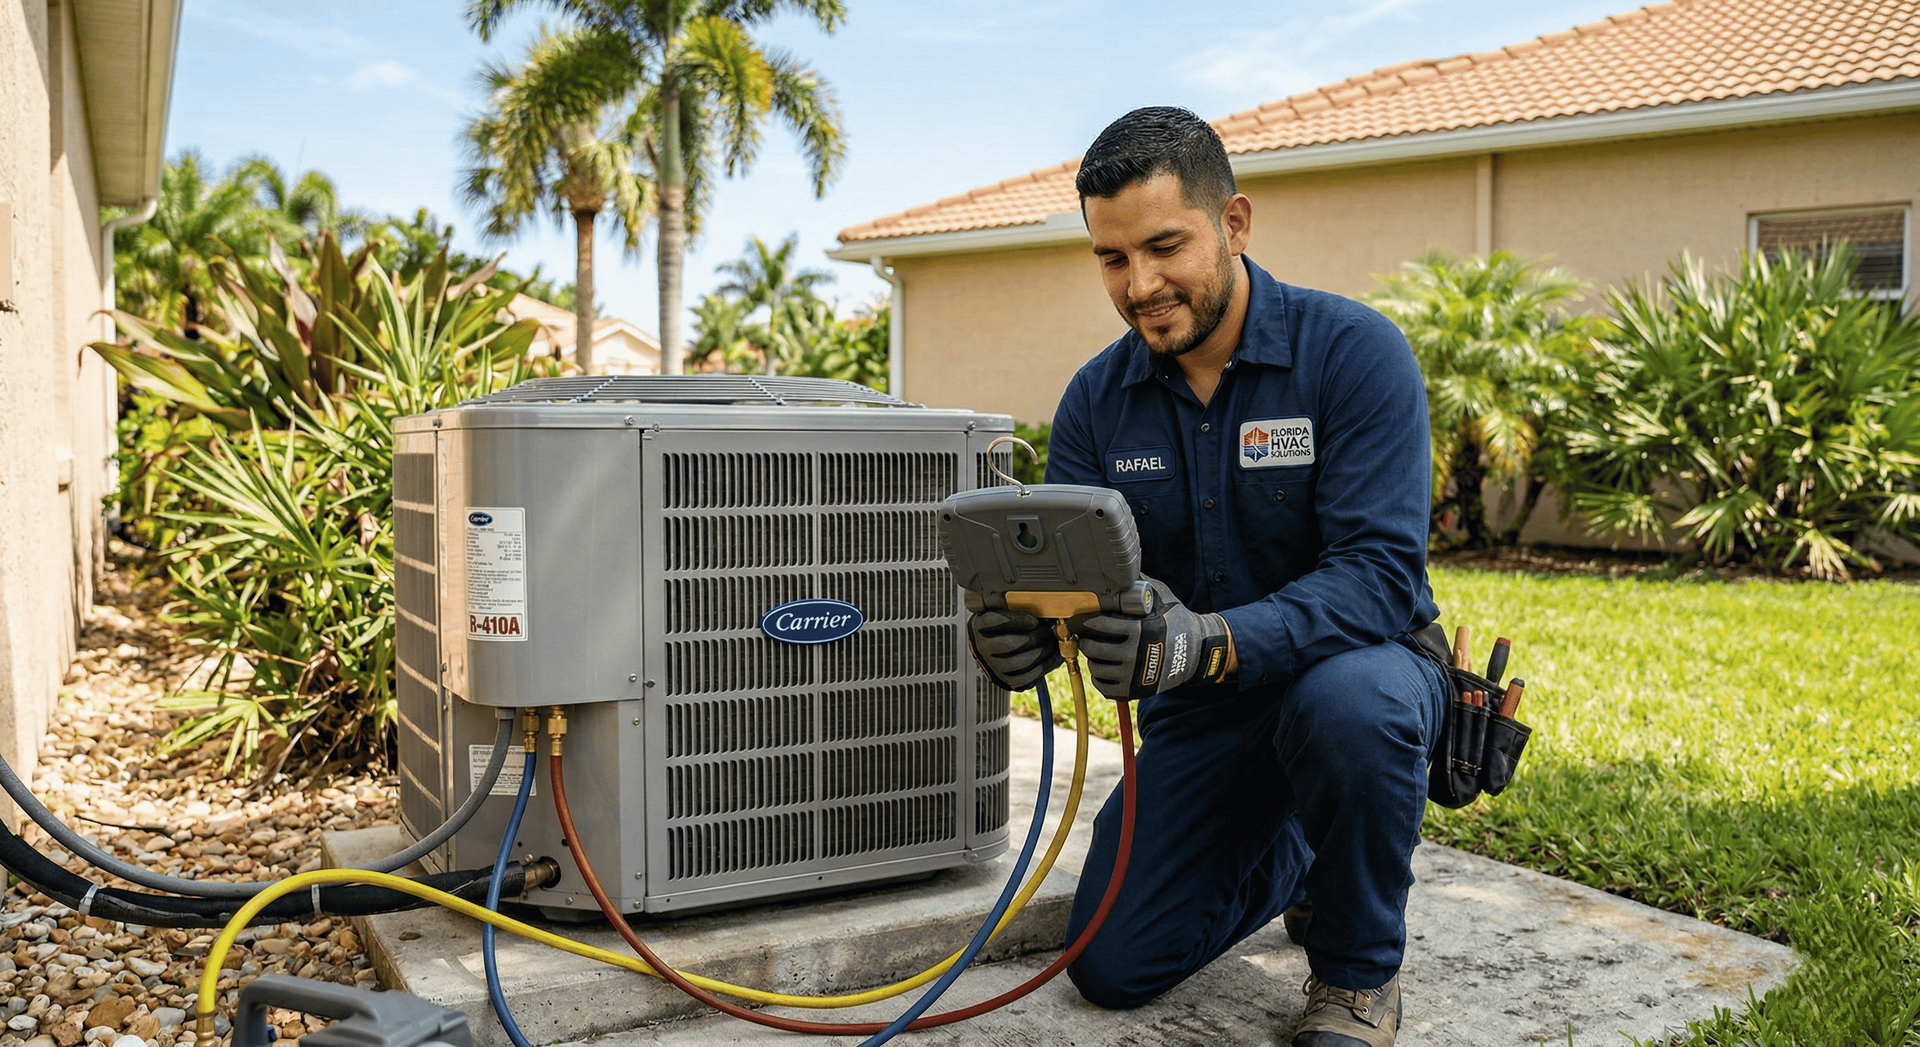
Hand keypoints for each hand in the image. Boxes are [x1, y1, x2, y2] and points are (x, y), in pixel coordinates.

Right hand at [968, 610, 1061, 690]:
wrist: (992, 650)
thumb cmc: (1002, 628)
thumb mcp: (1001, 612)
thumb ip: (1014, 606)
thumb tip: (1040, 606)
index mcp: (979, 627)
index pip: (994, 621)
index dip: (1017, 620)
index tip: (1034, 620)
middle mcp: (982, 648)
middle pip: (1009, 644)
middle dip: (1035, 637)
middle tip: (1047, 631)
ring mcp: (993, 666)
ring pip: (1020, 663)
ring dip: (1042, 652)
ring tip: (1050, 643)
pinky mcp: (1006, 680)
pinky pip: (1026, 677)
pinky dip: (1043, 667)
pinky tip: (1051, 658)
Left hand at [1073, 579, 1231, 700]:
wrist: (1195, 653)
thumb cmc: (1175, 621)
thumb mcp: (1160, 597)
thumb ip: (1138, 583)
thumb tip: (1118, 564)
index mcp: (1140, 630)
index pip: (1099, 624)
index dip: (1084, 620)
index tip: (1078, 617)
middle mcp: (1135, 655)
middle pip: (1092, 647)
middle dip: (1086, 638)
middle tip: (1087, 634)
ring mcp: (1133, 676)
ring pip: (1094, 667)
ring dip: (1092, 658)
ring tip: (1098, 649)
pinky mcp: (1133, 691)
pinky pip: (1102, 686)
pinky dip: (1100, 676)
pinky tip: (1106, 665)